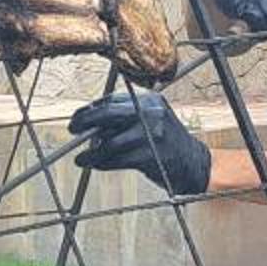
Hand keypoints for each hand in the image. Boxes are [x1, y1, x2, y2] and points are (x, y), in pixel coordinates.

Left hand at [66, 91, 211, 196]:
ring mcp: (152, 133)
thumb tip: (88, 125)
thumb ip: (124, 119)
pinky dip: (102, 162)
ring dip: (92, 151)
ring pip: (111, 141)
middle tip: (72, 130)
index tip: (77, 119)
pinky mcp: (151, 154)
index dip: (90, 109)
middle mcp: (151, 113)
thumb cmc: (166, 143)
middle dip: (85, 121)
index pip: (112, 101)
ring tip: (81, 158)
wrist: (194, 163)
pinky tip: (95, 164)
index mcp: (149, 100)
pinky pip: (118, 159)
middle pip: (108, 114)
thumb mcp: (150, 121)